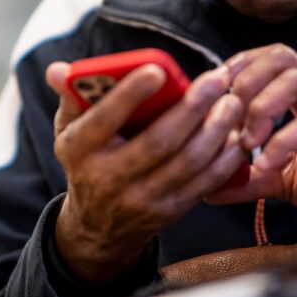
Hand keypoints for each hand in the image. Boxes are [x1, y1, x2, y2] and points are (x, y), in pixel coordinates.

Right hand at [47, 61, 246, 282]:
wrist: (98, 227)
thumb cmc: (87, 160)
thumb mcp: (69, 130)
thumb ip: (71, 96)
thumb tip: (59, 69)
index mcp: (80, 150)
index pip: (104, 121)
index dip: (130, 95)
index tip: (158, 69)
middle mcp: (110, 178)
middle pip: (158, 142)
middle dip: (192, 108)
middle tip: (217, 78)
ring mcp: (142, 199)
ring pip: (187, 164)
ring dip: (216, 131)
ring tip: (233, 101)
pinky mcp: (170, 211)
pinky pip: (204, 184)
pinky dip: (224, 159)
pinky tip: (236, 134)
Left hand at [206, 45, 296, 247]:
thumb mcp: (286, 182)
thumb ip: (250, 179)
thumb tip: (208, 190)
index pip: (273, 57)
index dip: (241, 66)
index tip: (216, 96)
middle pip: (282, 57)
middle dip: (246, 82)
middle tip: (228, 120)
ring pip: (296, 82)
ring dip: (261, 108)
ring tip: (248, 144)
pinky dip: (281, 144)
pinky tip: (268, 167)